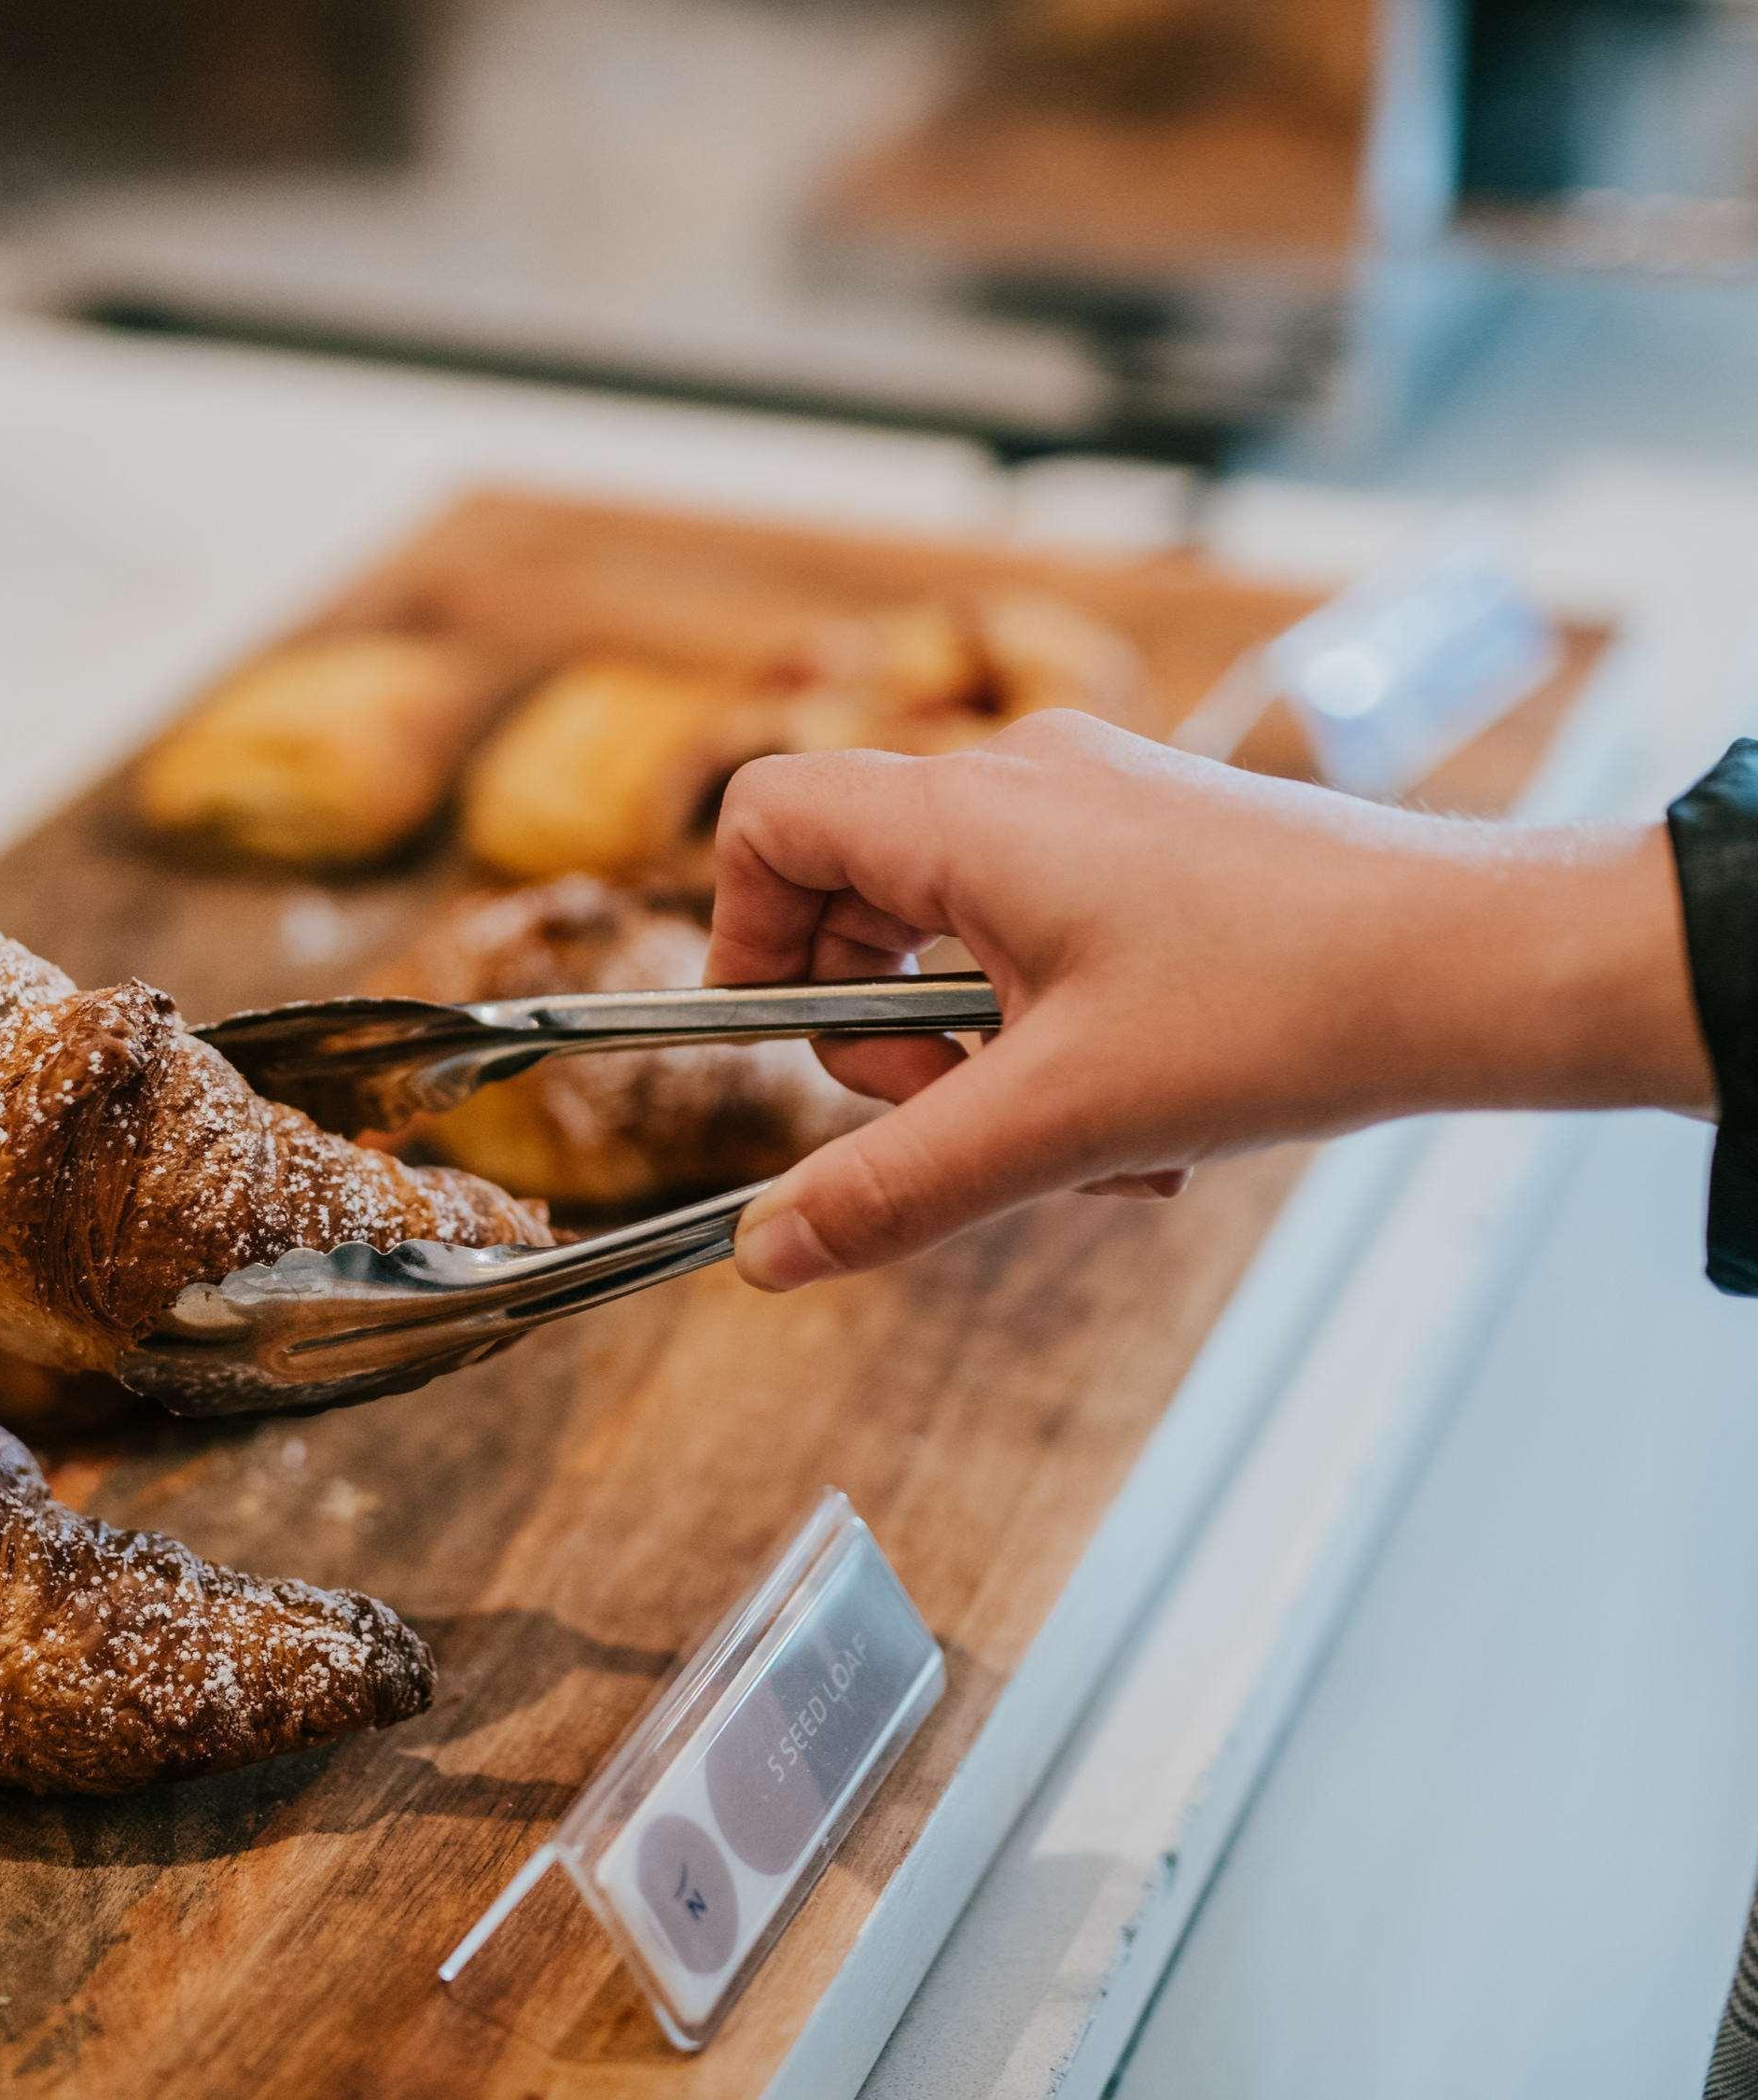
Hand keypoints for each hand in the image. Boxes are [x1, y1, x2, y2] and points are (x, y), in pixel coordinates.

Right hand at [706, 711, 1711, 1289]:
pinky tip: (1139, 1116)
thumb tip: (765, 1251)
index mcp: (970, 813)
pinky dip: (1053, 1033)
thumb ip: (895, 1188)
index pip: (766, 823)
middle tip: (958, 1113)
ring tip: (1076, 1136)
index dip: (743, 939)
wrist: (1491, 966)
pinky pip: (1040, 935)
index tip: (799, 1045)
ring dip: (979, 1054)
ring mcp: (1093, 806)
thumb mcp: (1061, 1122)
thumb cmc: (1292, 1008)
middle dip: (882, 1032)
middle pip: (851, 894)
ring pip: (952, 933)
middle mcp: (1021, 782)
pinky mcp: (1153, 847)